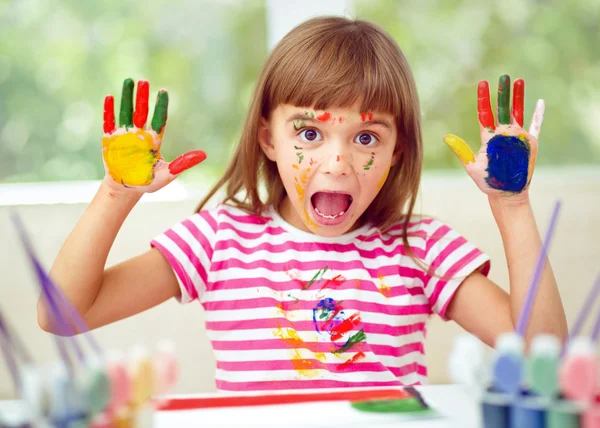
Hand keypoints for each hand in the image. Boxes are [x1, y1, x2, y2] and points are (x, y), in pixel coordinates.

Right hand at [102, 78, 205, 192]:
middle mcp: (140, 134)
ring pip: (126, 112)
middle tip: (144, 81)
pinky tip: (110, 98)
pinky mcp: (110, 140)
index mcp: (154, 140)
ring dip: (126, 98)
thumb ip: (183, 163)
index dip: (160, 106)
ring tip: (129, 81)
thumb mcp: (167, 175)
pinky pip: (110, 123)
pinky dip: (110, 111)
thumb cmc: (148, 181)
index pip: (159, 119)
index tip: (163, 92)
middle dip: (142, 97)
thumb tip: (204, 155)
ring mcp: (124, 135)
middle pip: (141, 112)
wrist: (126, 188)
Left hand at [443, 75, 544, 199]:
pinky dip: (538, 114)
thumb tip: (446, 137)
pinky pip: (535, 125)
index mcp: (488, 136)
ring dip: (518, 97)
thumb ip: (461, 150)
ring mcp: (516, 136)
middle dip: (502, 92)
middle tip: (503, 75)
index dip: (483, 98)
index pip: (485, 112)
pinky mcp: (529, 142)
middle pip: (502, 108)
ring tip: (518, 80)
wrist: (506, 193)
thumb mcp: (472, 166)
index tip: (482, 83)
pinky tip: (540, 102)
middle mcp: (502, 133)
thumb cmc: (487, 181)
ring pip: (517, 111)